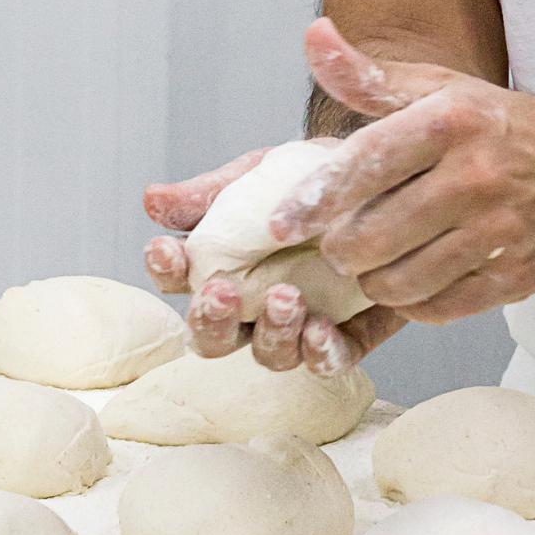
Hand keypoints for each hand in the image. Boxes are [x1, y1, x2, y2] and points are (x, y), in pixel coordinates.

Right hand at [142, 149, 408, 374]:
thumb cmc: (310, 180)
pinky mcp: (349, 337)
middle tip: (221, 292)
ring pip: (269, 354)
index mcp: (220, 265)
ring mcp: (299, 328)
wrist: (382, 177)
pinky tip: (321, 330)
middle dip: (209, 318)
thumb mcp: (260, 174)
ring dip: (271, 333)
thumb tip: (152, 200)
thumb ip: (211, 192)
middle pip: (212, 337)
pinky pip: (329, 361)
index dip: (165, 268)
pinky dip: (321, 353)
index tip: (168, 249)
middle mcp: (253, 308)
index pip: (177, 277)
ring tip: (286, 298)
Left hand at [270, 18, 534, 323]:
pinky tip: (410, 283)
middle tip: (336, 245)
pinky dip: (412, 302)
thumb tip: (313, 37)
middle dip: (338, 249)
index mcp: (452, 121)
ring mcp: (499, 231)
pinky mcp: (514, 278)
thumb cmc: (507, 129)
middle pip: (371, 236)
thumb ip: (370, 77)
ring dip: (371, 280)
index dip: (312, 199)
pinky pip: (437, 307)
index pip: (363, 164)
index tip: (279, 222)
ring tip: (371, 265)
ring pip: (398, 280)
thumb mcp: (442, 89)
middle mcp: (476, 176)